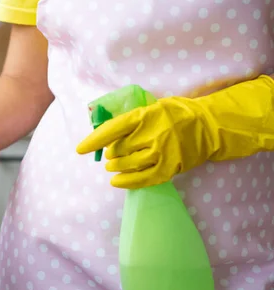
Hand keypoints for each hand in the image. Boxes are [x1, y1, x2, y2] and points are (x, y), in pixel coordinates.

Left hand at [76, 75, 273, 188]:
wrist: (209, 126)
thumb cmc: (177, 114)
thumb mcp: (153, 107)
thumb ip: (131, 120)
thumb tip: (103, 131)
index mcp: (145, 116)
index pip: (112, 129)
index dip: (94, 141)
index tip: (80, 150)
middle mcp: (152, 134)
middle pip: (119, 150)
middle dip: (111, 153)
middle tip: (111, 154)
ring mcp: (161, 153)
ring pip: (127, 165)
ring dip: (116, 167)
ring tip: (113, 166)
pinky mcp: (169, 168)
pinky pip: (142, 179)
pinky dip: (126, 182)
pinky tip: (116, 181)